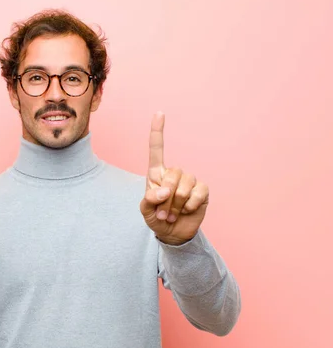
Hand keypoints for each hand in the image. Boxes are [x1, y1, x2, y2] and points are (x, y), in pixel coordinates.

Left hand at [139, 112, 208, 245]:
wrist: (173, 234)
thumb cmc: (157, 218)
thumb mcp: (146, 210)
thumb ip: (149, 199)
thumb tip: (165, 191)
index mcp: (157, 174)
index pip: (157, 149)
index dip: (158, 131)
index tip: (159, 113)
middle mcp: (174, 174)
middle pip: (173, 174)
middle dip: (167, 197)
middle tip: (163, 213)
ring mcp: (190, 181)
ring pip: (185, 185)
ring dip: (177, 205)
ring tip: (172, 215)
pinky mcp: (202, 191)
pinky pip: (198, 192)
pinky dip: (190, 205)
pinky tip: (187, 211)